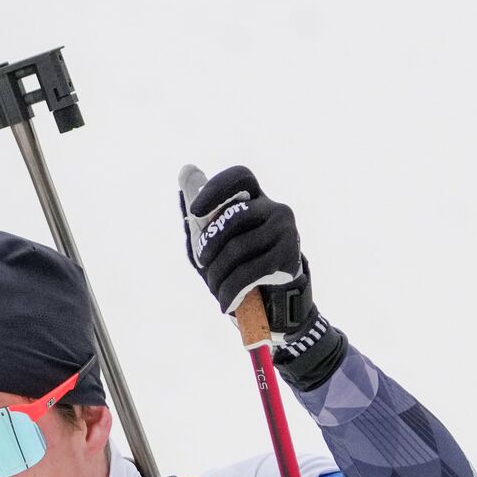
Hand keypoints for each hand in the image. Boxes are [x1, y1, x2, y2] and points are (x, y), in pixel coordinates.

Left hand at [177, 165, 345, 389]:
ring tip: (216, 289)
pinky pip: (250, 272)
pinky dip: (231, 291)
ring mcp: (287, 232)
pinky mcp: (290, 257)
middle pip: (232, 216)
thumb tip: (185, 169)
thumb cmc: (239, 267)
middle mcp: (276, 210)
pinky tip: (226, 304)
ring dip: (218, 275)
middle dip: (209, 245)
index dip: (216, 189)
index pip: (240, 177)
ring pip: (238, 248)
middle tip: (204, 264)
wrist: (273, 306)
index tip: (195, 212)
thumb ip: (201, 210)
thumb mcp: (215, 241)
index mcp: (256, 200)